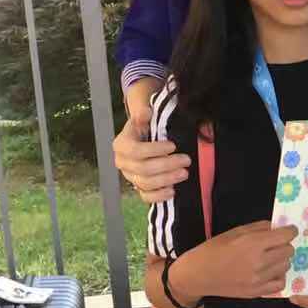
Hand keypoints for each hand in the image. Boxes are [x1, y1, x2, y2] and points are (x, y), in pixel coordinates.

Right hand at [114, 79, 188, 203]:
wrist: (141, 140)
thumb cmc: (143, 128)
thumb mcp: (142, 119)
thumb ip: (142, 115)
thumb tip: (145, 111)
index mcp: (121, 145)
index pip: (136, 151)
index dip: (155, 150)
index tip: (173, 146)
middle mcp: (122, 163)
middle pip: (143, 169)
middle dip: (167, 165)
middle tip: (186, 160)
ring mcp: (130, 177)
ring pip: (146, 183)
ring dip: (167, 179)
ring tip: (184, 173)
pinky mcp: (138, 188)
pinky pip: (146, 197)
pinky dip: (159, 196)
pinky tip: (173, 191)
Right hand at [172, 222, 297, 303]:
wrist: (198, 275)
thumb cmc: (213, 249)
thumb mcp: (235, 232)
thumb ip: (259, 228)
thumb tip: (278, 227)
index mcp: (252, 244)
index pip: (286, 236)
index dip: (289, 231)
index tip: (287, 230)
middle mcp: (259, 262)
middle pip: (289, 251)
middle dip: (284, 245)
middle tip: (274, 244)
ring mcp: (259, 280)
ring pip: (286, 266)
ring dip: (281, 260)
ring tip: (269, 258)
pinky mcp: (257, 292)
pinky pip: (280, 283)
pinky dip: (278, 276)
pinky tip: (269, 272)